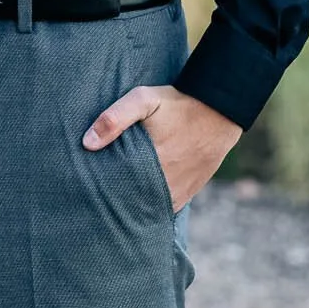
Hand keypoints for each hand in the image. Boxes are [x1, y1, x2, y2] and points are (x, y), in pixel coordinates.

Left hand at [82, 84, 242, 212]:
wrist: (220, 111)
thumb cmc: (178, 104)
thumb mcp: (144, 100)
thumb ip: (115, 118)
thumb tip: (88, 143)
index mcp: (148, 164)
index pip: (116, 189)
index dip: (102, 191)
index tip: (89, 190)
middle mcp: (164, 184)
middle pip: (131, 202)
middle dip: (115, 202)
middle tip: (98, 199)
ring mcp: (178, 191)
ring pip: (148, 208)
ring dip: (134, 206)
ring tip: (116, 203)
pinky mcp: (189, 192)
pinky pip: (166, 207)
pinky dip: (153, 206)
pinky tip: (140, 201)